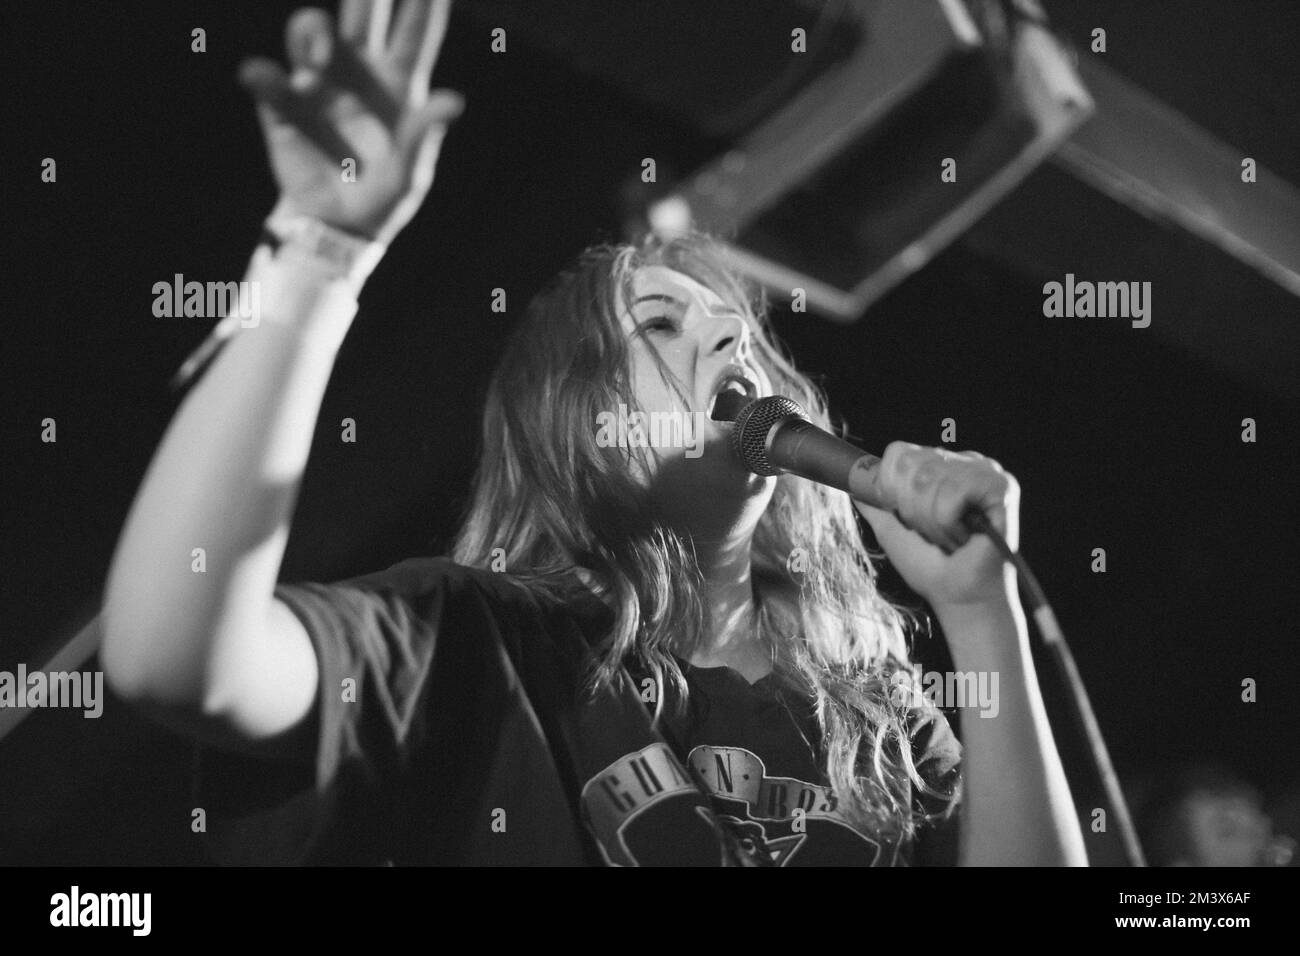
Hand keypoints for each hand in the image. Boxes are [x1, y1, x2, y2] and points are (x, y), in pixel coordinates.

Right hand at [239, 0, 463, 242]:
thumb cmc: (382, 198)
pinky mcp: (283, 107)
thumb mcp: (410, 174)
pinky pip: (270, 81)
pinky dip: (264, 76)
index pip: (414, 36)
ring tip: (319, 53)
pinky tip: (260, 75)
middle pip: (361, 16)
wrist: (335, 227)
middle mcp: (357, 73)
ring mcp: (319, 84)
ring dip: (311, 32)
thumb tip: (453, 101)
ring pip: (310, 33)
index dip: (423, 6)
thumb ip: (424, 134)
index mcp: (397, 85)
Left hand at [855, 443, 1019, 611]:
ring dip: (930, 521)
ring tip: (948, 537)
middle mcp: (965, 461)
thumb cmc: (930, 566)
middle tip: (930, 532)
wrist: (959, 598)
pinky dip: (948, 523)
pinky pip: (952, 492)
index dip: (890, 487)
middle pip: (911, 464)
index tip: (902, 516)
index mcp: (941, 465)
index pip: (899, 452)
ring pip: (929, 479)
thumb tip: (853, 484)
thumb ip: (874, 503)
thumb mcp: (891, 529)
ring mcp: (985, 471)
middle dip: (910, 509)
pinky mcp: (1001, 486)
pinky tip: (964, 537)